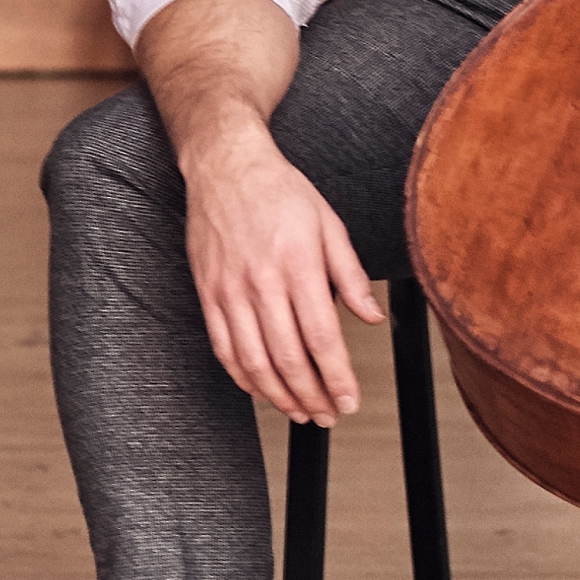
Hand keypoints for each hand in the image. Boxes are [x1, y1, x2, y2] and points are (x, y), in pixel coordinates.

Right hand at [182, 130, 381, 426]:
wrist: (224, 165)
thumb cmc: (279, 191)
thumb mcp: (329, 224)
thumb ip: (350, 275)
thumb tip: (372, 317)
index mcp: (298, 264)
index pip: (321, 336)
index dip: (336, 377)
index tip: (348, 400)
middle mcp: (261, 281)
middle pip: (287, 356)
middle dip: (311, 396)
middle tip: (328, 415)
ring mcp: (230, 289)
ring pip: (253, 360)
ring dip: (278, 395)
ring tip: (299, 412)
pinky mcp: (208, 291)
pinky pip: (223, 346)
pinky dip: (242, 376)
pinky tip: (261, 390)